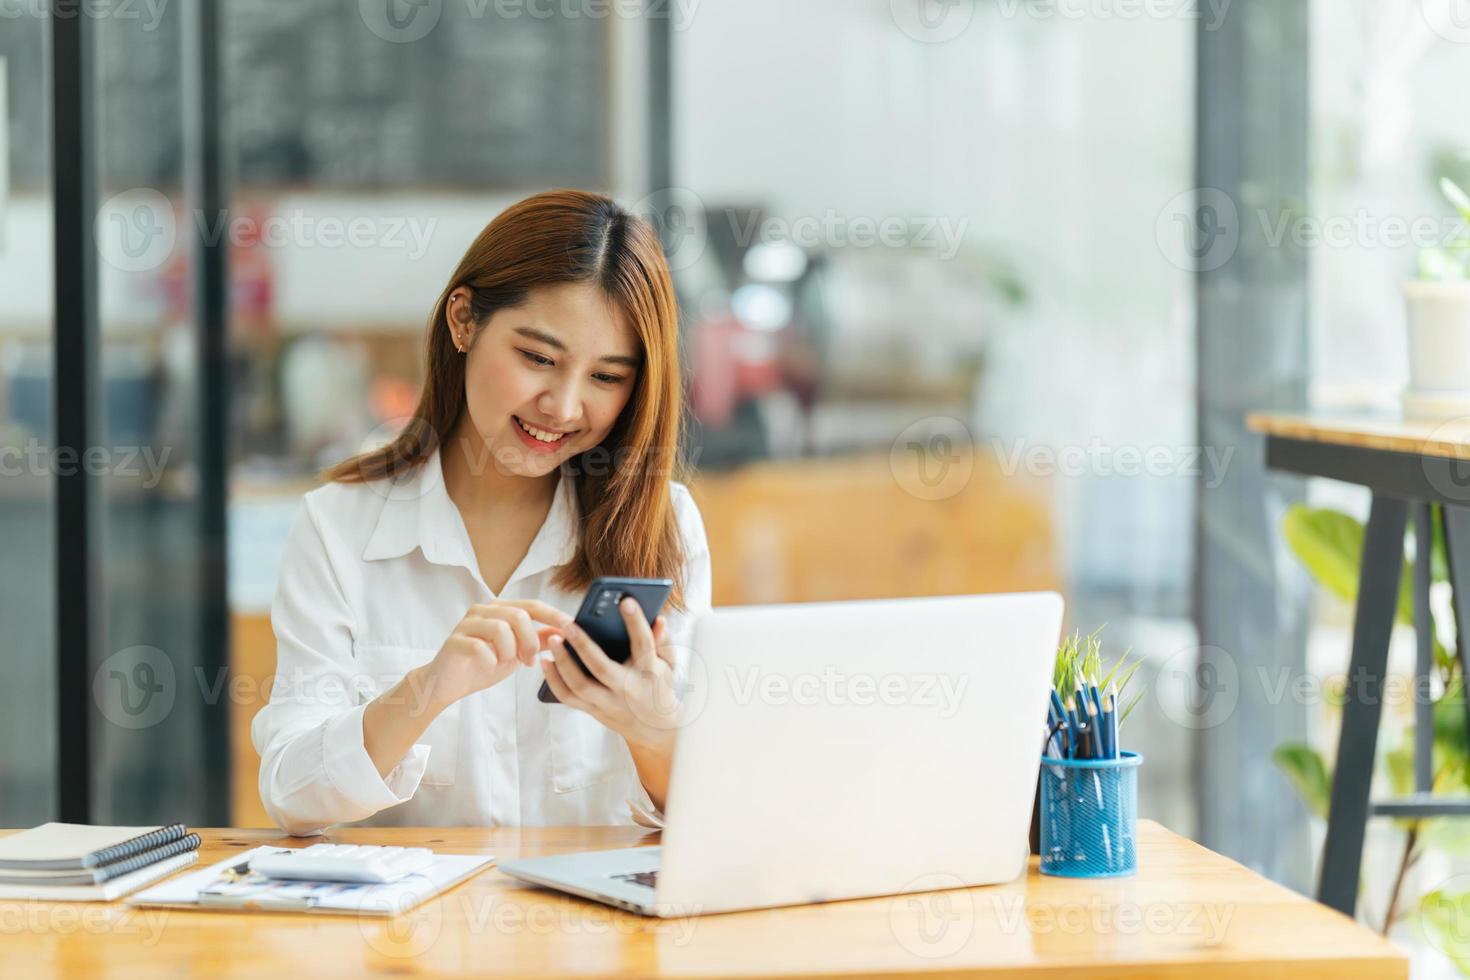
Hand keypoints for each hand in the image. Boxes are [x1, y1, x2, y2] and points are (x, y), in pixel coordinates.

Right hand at [423, 600, 571, 710]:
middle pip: (518, 615)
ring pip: (501, 628)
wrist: (448, 683)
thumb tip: (564, 632)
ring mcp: (467, 623)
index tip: (571, 626)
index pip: (532, 605)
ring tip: (506, 663)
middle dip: (530, 641)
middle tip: (529, 661)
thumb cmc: (482, 665)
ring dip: (510, 651)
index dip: (553, 615)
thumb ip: (537, 640)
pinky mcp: (454, 640)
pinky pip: (481, 647)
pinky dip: (491, 660)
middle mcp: (483, 610)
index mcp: (500, 609)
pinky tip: (489, 665)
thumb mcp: (516, 653)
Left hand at [539, 598, 681, 752]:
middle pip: (601, 668)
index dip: (636, 622)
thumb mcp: (669, 665)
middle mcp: (626, 689)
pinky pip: (568, 698)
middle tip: (568, 624)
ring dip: (563, 663)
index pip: (643, 644)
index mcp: (649, 673)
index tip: (626, 600)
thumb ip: (663, 642)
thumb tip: (659, 619)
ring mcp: (607, 703)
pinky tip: (545, 660)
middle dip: (583, 645)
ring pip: (579, 686)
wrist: (655, 730)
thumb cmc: (660, 688)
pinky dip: (553, 680)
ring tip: (552, 639)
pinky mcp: (593, 711)